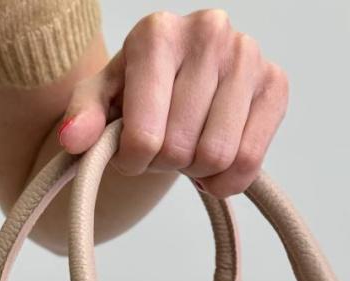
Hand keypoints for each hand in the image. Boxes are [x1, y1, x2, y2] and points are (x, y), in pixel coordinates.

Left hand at [56, 8, 288, 196]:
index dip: (133, 161)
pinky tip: (214, 162)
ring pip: (218, 156)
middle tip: (163, 150)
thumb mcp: (100, 100)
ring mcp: (247, 56)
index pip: (146, 135)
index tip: (129, 154)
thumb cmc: (137, 91)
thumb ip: (82, 117)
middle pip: (181, 149)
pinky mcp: (276, 84)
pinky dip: (227, 179)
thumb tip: (73, 140)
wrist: (178, 82)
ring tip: (188, 149)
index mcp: (157, 33)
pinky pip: (250, 161)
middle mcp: (208, 33)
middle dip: (165, 163)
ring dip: (197, 171)